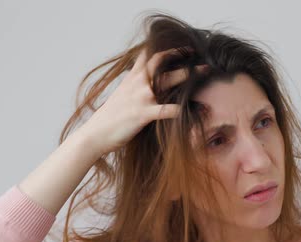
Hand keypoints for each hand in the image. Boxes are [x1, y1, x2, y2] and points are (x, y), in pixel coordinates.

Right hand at [78, 46, 207, 155]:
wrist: (96, 134)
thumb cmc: (110, 119)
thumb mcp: (121, 96)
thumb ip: (133, 86)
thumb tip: (144, 83)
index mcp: (132, 78)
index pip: (147, 55)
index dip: (164, 49)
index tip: (181, 48)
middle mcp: (138, 84)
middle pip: (161, 62)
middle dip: (180, 55)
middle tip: (196, 55)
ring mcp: (141, 98)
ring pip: (168, 80)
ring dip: (188, 75)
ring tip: (205, 72)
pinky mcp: (143, 114)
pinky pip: (168, 109)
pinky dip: (183, 109)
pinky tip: (198, 110)